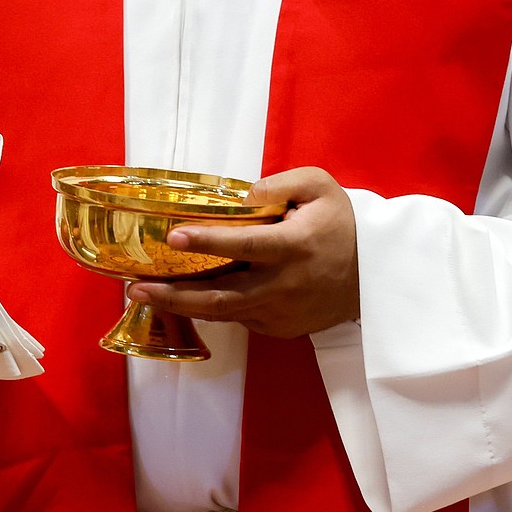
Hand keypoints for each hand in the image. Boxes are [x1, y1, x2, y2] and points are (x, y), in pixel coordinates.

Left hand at [126, 167, 359, 337]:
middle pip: (221, 296)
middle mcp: (285, 285)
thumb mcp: (320, 186)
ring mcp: (281, 312)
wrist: (375, 274)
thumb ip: (280, 183)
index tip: (173, 237)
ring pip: (224, 314)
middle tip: (135, 287)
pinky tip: (184, 298)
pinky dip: (212, 310)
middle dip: (174, 294)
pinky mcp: (280, 328)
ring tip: (145, 295)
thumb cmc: (342, 223)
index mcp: (294, 246)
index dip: (208, 242)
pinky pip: (240, 319)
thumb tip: (241, 196)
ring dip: (181, 306)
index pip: (245, 245)